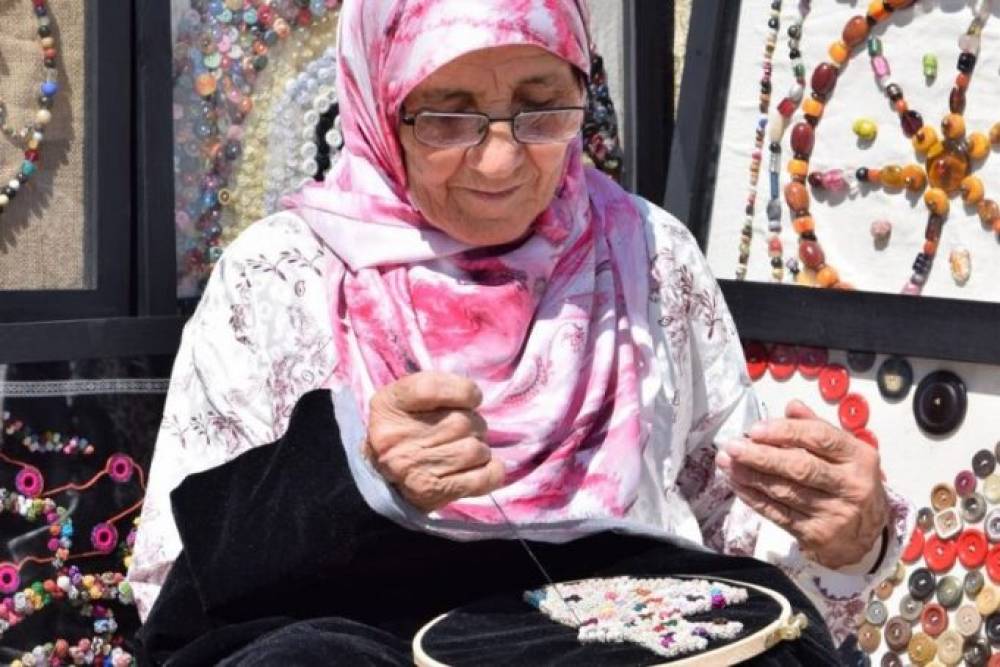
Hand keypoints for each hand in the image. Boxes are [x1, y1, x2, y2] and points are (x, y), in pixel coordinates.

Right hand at [365, 371, 504, 511]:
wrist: (383, 477)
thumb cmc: (406, 428)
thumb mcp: (407, 399)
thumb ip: (439, 388)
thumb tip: (476, 397)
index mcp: (389, 405)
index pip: (430, 388)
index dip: (462, 390)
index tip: (471, 397)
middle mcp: (396, 437)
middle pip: (461, 421)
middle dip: (473, 423)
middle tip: (463, 431)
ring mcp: (413, 467)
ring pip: (475, 449)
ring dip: (480, 448)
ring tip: (464, 450)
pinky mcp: (431, 492)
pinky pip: (482, 478)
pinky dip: (492, 471)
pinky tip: (480, 466)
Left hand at [715, 400, 888, 569]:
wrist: (867, 537)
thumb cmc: (850, 483)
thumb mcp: (846, 452)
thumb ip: (818, 428)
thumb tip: (792, 406)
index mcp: (859, 457)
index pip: (821, 438)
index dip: (786, 431)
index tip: (756, 429)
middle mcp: (850, 485)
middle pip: (801, 467)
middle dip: (762, 455)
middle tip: (733, 445)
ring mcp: (833, 513)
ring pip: (785, 491)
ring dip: (750, 475)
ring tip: (726, 461)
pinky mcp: (815, 534)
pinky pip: (777, 513)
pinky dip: (753, 497)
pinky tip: (736, 483)